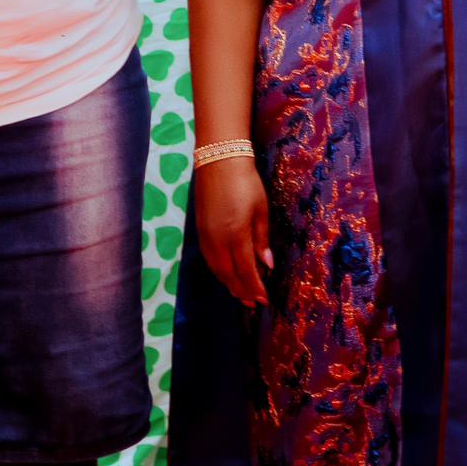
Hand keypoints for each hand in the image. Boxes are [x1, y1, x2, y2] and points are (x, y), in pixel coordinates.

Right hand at [195, 156, 272, 307]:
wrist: (218, 161)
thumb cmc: (246, 183)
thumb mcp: (260, 210)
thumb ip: (261, 240)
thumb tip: (266, 266)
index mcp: (236, 235)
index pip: (245, 271)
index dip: (255, 288)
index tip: (265, 300)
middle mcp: (217, 240)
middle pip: (229, 275)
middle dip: (242, 291)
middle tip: (254, 304)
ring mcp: (205, 237)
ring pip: (216, 270)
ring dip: (229, 285)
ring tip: (241, 295)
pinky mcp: (200, 231)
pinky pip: (209, 260)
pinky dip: (219, 272)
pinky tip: (227, 275)